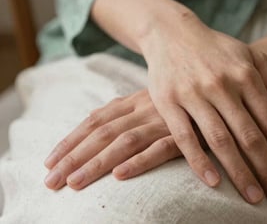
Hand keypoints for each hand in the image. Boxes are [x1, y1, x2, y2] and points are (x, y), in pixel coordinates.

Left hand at [44, 90, 181, 189]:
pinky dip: (140, 161)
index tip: (49, 160)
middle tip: (50, 181)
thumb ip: (128, 110)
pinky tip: (121, 175)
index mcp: (135, 100)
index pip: (96, 120)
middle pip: (103, 132)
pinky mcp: (186, 134)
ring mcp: (164, 120)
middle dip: (74, 156)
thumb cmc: (182, 97)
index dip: (71, 140)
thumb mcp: (153, 98)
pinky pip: (161, 148)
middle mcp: (145, 108)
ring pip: (125, 141)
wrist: (216, 84)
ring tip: (74, 183)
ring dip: (97, 162)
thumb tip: (97, 121)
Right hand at [140, 12, 266, 205]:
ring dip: (240, 173)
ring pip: (220, 140)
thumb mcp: (251, 56)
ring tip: (255, 197)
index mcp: (245, 74)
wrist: (172, 33)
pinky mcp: (168, 102)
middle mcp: (221, 84)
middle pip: (250, 135)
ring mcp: (193, 93)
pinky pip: (184, 137)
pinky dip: (199, 161)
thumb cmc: (215, 49)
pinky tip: (214, 182)